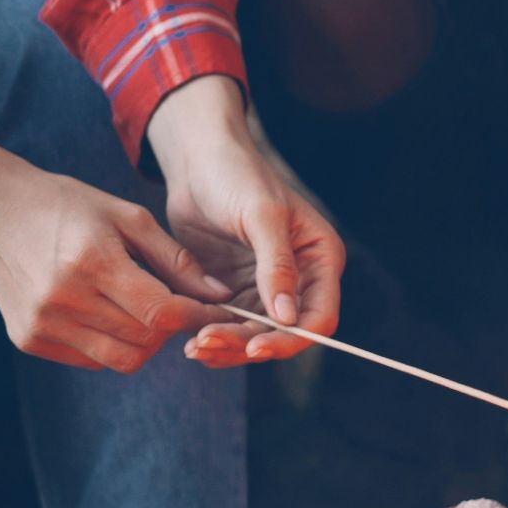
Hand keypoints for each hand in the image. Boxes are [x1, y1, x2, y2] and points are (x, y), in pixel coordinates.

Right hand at [0, 141, 229, 371]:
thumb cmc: (70, 207)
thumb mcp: (128, 218)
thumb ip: (178, 259)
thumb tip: (223, 295)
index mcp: (93, 263)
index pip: (164, 312)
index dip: (199, 315)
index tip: (216, 307)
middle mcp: (63, 300)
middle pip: (147, 340)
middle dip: (174, 326)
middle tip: (178, 304)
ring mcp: (42, 325)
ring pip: (123, 359)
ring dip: (146, 341)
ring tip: (144, 309)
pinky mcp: (28, 339)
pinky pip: (92, 361)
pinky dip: (112, 345)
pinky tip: (108, 314)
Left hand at [146, 76, 344, 366]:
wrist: (197, 160)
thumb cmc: (237, 175)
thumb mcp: (262, 216)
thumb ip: (277, 266)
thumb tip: (288, 317)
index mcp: (320, 260)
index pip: (318, 315)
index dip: (291, 338)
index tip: (255, 346)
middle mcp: (299, 279)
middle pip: (283, 332)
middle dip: (248, 343)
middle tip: (207, 344)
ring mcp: (265, 287)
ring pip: (253, 333)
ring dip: (227, 345)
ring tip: (193, 347)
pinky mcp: (234, 290)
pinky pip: (227, 323)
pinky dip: (211, 334)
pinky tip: (188, 340)